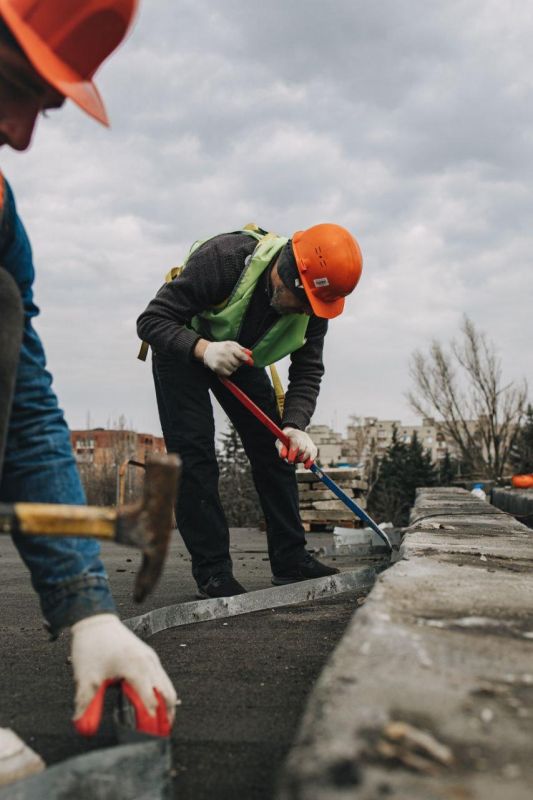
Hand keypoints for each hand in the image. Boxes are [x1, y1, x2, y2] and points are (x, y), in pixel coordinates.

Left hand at [71, 614, 176, 736]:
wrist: (95, 619)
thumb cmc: (91, 646)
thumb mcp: (86, 678)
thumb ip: (87, 704)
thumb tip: (83, 727)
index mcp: (136, 668)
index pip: (150, 702)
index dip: (150, 723)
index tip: (147, 740)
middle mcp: (149, 663)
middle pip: (167, 695)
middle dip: (166, 717)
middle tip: (161, 736)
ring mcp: (151, 658)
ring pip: (167, 686)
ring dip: (166, 705)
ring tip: (162, 724)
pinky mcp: (149, 656)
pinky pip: (162, 678)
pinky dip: (162, 693)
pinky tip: (155, 704)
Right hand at [202, 341, 252, 375]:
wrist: (207, 351)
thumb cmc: (222, 347)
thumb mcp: (231, 344)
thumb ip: (241, 349)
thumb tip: (250, 353)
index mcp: (228, 347)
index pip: (240, 354)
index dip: (245, 358)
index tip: (248, 360)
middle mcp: (223, 354)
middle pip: (237, 363)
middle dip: (238, 363)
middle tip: (235, 360)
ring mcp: (219, 361)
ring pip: (233, 369)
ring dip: (233, 367)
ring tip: (228, 362)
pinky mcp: (216, 368)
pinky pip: (228, 373)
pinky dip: (229, 371)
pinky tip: (225, 367)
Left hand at [276, 427, 316, 466]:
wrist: (293, 435)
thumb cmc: (285, 440)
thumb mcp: (280, 442)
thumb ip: (281, 448)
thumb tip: (283, 456)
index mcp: (294, 434)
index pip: (296, 443)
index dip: (293, 453)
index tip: (290, 461)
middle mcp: (303, 437)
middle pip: (302, 449)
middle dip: (296, 457)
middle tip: (290, 460)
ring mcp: (309, 442)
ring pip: (308, 453)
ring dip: (301, 460)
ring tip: (296, 460)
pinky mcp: (313, 448)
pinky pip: (313, 455)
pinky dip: (310, 462)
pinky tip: (306, 466)